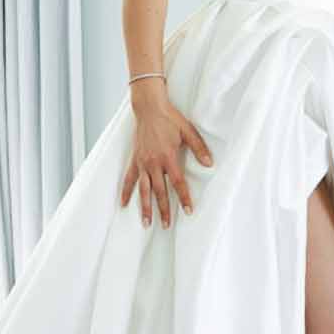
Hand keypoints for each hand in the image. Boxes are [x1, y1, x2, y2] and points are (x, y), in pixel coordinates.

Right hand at [120, 86, 213, 227]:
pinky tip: (124, 204)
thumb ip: (199, 148)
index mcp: (168, 157)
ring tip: (146, 223)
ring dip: (145, 207)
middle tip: (166, 225)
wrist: (149, 108)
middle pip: (159, 192)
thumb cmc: (170, 119)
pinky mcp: (134, 160)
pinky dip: (126, 192)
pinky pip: (128, 179)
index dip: (183, 198)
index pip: (178, 183)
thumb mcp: (188, 131)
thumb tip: (210, 164)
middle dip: (163, 210)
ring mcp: (142, 163)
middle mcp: (153, 163)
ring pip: (143, 190)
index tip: (188, 211)